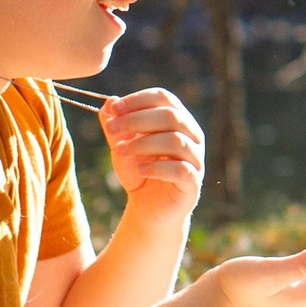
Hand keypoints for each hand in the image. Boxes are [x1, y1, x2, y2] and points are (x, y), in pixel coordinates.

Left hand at [97, 89, 204, 222]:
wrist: (148, 208)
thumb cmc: (139, 170)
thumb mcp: (121, 146)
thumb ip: (116, 126)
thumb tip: (109, 102)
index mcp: (178, 120)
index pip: (164, 98)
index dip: (138, 100)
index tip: (113, 109)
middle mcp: (192, 136)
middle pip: (171, 116)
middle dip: (137, 120)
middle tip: (111, 128)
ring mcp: (196, 159)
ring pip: (176, 141)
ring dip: (144, 143)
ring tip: (120, 151)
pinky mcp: (193, 183)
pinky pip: (181, 170)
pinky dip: (157, 167)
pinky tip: (140, 169)